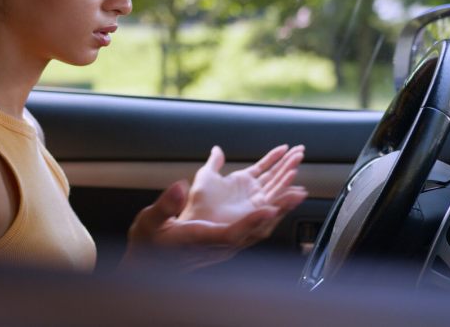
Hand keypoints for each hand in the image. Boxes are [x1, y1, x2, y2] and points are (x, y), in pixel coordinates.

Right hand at [121, 145, 307, 271]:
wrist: (151, 262)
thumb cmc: (150, 242)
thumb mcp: (150, 222)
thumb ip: (166, 206)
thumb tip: (178, 187)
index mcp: (200, 241)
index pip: (231, 233)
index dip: (251, 222)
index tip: (269, 210)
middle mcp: (218, 245)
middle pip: (255, 229)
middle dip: (277, 211)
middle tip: (298, 193)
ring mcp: (226, 243)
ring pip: (259, 227)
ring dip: (279, 208)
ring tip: (299, 191)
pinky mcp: (228, 237)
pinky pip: (255, 224)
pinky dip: (271, 210)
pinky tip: (283, 197)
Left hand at [179, 144, 306, 232]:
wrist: (194, 222)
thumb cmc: (198, 204)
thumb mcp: (206, 176)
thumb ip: (215, 162)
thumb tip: (217, 149)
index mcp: (242, 182)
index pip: (264, 166)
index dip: (275, 157)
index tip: (286, 147)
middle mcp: (252, 192)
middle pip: (275, 175)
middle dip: (288, 163)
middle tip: (301, 151)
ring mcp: (255, 202)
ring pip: (277, 186)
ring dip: (288, 175)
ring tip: (298, 163)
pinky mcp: (256, 213)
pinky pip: (274, 202)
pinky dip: (285, 194)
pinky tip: (294, 188)